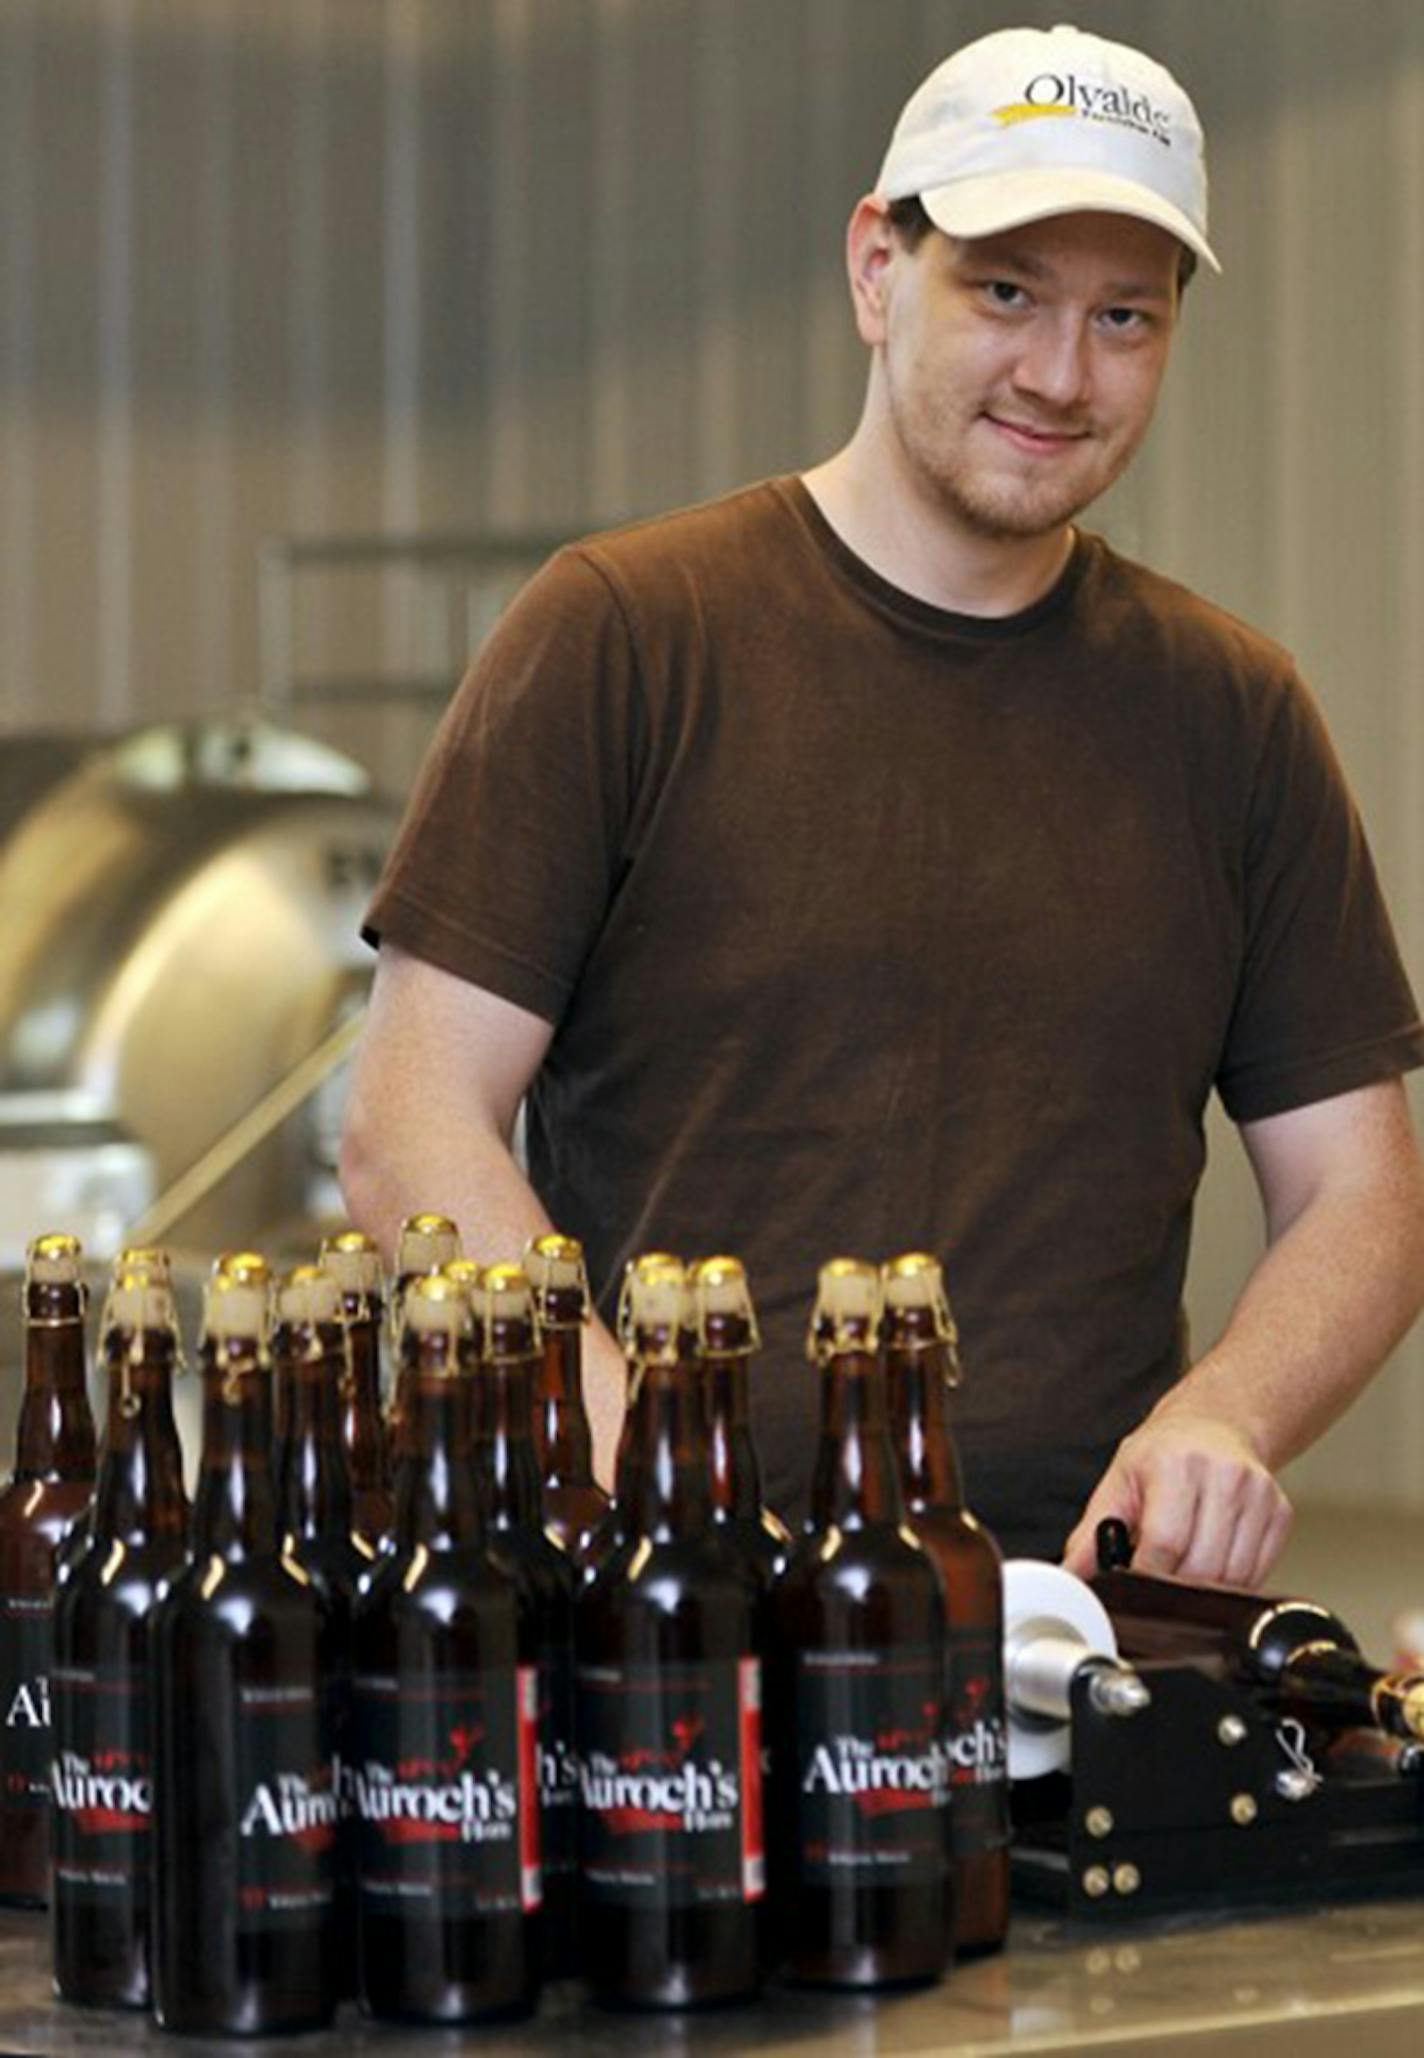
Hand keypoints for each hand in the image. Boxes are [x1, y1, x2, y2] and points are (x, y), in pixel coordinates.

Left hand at [1061, 1410, 1292, 1588]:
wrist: (1214, 1425)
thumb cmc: (1164, 1454)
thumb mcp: (1119, 1480)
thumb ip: (1092, 1533)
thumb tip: (1072, 1574)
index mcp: (1177, 1464)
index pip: (1166, 1541)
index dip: (1147, 1573)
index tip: (1134, 1583)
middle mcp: (1224, 1475)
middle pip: (1202, 1566)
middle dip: (1175, 1584)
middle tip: (1158, 1572)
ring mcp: (1258, 1495)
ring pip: (1233, 1577)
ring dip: (1204, 1587)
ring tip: (1183, 1562)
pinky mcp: (1281, 1513)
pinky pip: (1257, 1573)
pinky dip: (1232, 1581)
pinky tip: (1213, 1560)